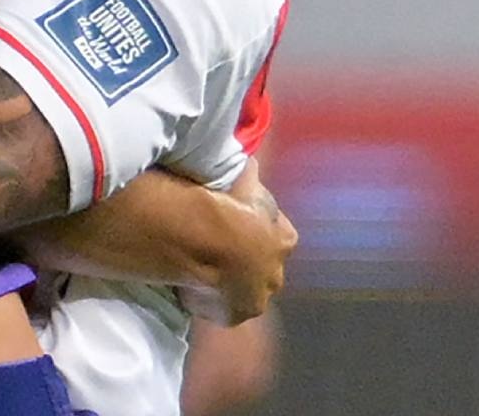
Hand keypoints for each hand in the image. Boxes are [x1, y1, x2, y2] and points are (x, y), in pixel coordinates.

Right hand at [178, 160, 298, 325]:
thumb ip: (251, 178)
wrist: (204, 237)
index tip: (237, 224)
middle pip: (262, 268)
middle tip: (219, 248)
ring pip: (244, 290)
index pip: (276, 236)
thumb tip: (251, 163)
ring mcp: (256, 299)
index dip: (255, 230)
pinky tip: (194, 283)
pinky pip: (221, 306)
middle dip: (246, 261)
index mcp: (283, 240)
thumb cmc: (227, 204)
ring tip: (204, 267)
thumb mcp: (244, 181)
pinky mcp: (233, 315)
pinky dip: (210, 298)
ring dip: (229, 282)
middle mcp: (276, 274)